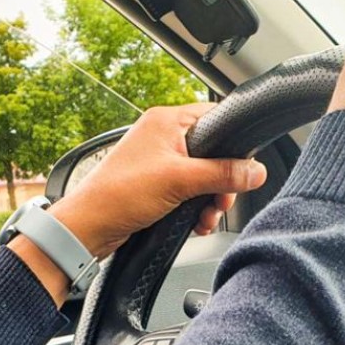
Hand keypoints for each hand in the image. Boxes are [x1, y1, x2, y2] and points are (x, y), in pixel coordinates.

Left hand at [51, 103, 267, 257]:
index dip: (233, 142)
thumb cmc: (119, 194)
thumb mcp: (180, 181)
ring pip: (202, 176)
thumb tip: (255, 170)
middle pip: (213, 152)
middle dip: (221, 182)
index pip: (215, 117)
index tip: (243, 166)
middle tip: (221, 201)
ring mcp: (158, 162)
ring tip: (206, 217)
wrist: (89, 227)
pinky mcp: (155, 185)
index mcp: (166, 121)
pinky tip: (196, 223)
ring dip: (209, 200)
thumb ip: (222, 174)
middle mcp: (162, 137)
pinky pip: (188, 191)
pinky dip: (195, 208)